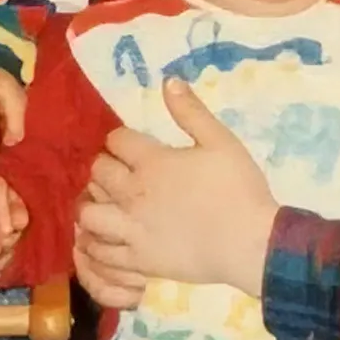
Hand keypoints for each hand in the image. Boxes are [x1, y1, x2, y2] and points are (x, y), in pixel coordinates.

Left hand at [73, 78, 278, 301]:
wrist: (249, 243)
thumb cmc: (239, 189)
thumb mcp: (221, 141)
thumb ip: (191, 112)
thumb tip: (168, 80)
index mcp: (152, 162)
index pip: (117, 140)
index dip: (120, 139)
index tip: (129, 145)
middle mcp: (134, 192)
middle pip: (98, 172)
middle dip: (104, 167)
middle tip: (116, 172)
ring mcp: (132, 228)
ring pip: (89, 212)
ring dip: (90, 203)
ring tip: (101, 204)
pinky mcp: (137, 259)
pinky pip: (101, 250)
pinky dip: (93, 242)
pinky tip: (98, 237)